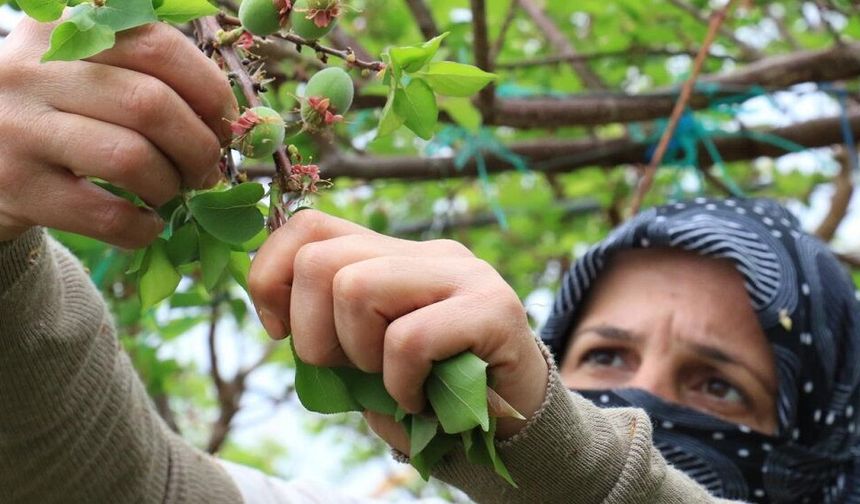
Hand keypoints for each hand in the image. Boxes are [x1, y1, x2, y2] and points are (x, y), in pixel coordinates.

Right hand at [0, 18, 237, 247]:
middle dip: (198, 146)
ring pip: (130, 159)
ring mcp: (18, 130)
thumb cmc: (59, 111)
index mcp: (63, 31)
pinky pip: (106, 216)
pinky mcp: (17, 188)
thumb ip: (150, 75)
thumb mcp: (89, 72)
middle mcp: (32, 71)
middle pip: (150, 105)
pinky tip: (147, 223)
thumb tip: (229, 122)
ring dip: (171, 185)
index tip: (223, 124)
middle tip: (205, 169)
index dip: (209, 92)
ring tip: (172, 191)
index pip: (159, 47)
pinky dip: (143, 227)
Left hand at [248, 210, 548, 450]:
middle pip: (320, 260)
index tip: (279, 332)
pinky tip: (419, 399)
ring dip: (360, 356)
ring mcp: (463, 274)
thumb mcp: (364, 355)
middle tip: (351, 370)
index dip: (270, 277)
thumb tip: (276, 314)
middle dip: (313, 334)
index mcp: (391, 253)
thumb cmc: (430, 389)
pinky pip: (409, 339)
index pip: (309, 227)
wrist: (515, 421)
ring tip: (393, 381)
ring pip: (356, 288)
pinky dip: (400, 384)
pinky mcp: (493, 309)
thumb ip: (328, 325)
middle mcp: (427, 251)